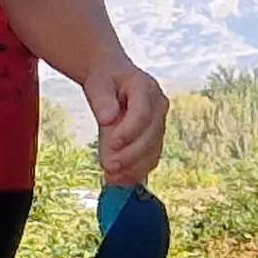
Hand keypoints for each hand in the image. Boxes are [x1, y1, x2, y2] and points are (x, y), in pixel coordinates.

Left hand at [90, 59, 169, 186]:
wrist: (113, 77)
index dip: (129, 131)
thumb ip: (101, 100)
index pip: (142, 113)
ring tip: (111, 177)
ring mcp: (159, 122)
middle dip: (129, 154)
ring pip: (153, 150)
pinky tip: (119, 180)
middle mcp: (158, 105)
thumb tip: (107, 119)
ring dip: (133, 167)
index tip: (112, 144)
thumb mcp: (97, 84)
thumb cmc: (105, 79)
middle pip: (150, 135)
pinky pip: (150, 158)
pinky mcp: (155, 137)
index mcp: (145, 87)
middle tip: (108, 167)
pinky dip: (136, 171)